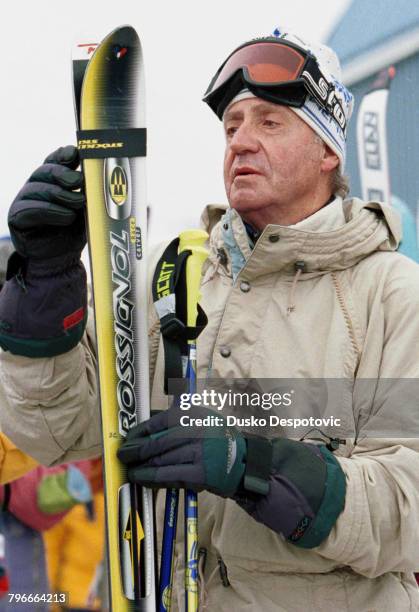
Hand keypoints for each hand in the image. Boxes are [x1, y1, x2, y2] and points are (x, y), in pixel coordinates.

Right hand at [0, 145, 87, 356]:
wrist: (61, 263)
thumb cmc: (75, 234)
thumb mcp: (89, 211)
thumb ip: (93, 194)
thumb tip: (114, 178)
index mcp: (51, 181)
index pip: (54, 159)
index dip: (64, 155)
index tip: (77, 155)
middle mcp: (35, 187)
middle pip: (45, 170)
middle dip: (64, 174)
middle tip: (79, 184)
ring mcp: (23, 201)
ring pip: (38, 188)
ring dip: (61, 195)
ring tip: (78, 205)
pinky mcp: (17, 217)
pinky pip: (31, 208)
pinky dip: (51, 211)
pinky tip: (66, 217)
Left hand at [117, 406, 247, 497]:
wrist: (244, 461)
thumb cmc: (217, 438)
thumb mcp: (201, 418)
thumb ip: (176, 420)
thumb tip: (144, 429)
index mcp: (192, 414)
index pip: (157, 422)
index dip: (137, 433)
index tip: (127, 439)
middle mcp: (194, 431)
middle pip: (155, 443)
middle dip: (134, 451)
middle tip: (121, 455)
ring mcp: (197, 453)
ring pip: (159, 461)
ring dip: (140, 468)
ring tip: (129, 470)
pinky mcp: (199, 474)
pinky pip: (168, 477)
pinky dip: (151, 479)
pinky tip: (142, 479)